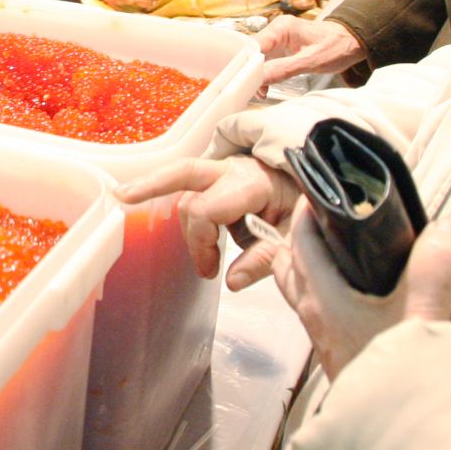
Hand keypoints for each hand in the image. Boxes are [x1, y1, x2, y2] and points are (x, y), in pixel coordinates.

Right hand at [117, 155, 301, 289]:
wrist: (327, 184)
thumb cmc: (312, 209)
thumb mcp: (298, 239)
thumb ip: (265, 259)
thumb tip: (231, 281)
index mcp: (254, 183)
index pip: (206, 208)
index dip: (200, 241)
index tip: (210, 271)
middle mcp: (236, 169)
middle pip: (184, 174)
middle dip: (151, 185)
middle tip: (122, 197)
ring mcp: (229, 168)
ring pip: (187, 185)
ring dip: (185, 220)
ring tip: (205, 259)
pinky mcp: (226, 174)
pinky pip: (194, 183)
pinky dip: (177, 196)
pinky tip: (167, 209)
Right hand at [256, 16, 365, 84]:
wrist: (353, 42)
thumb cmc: (337, 47)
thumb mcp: (311, 61)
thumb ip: (284, 69)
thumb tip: (260, 79)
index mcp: (282, 28)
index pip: (254, 46)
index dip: (247, 64)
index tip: (246, 82)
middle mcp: (276, 31)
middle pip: (252, 52)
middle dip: (250, 72)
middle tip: (252, 90)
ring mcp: (278, 40)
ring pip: (257, 58)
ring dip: (256, 75)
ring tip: (260, 92)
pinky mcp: (282, 49)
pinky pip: (266, 61)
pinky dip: (264, 74)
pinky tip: (265, 87)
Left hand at [270, 202, 450, 377]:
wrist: (398, 438)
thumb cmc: (401, 377)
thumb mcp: (424, 315)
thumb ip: (436, 267)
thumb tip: (447, 226)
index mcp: (323, 298)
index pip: (302, 240)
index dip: (312, 211)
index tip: (328, 189)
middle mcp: (314, 315)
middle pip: (293, 262)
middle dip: (305, 235)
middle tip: (331, 216)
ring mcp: (323, 336)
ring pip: (301, 288)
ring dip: (312, 265)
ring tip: (339, 250)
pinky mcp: (336, 354)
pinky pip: (318, 311)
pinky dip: (327, 291)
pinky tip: (356, 294)